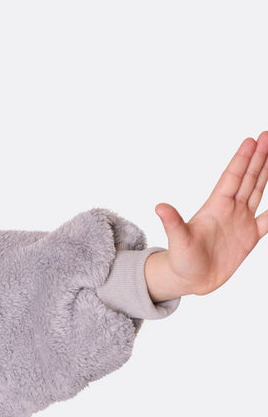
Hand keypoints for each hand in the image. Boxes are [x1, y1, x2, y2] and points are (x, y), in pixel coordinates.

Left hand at [144, 132, 267, 301]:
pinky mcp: (250, 236)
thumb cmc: (180, 260)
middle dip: (258, 158)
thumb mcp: (178, 241)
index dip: (241, 159)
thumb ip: (173, 223)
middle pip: (247, 178)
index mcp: (215, 208)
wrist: (189, 280)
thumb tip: (160, 207)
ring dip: (266, 173)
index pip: (231, 178)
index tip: (251, 140)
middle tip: (266, 136)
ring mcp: (241, 221)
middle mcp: (230, 210)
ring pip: (257, 191)